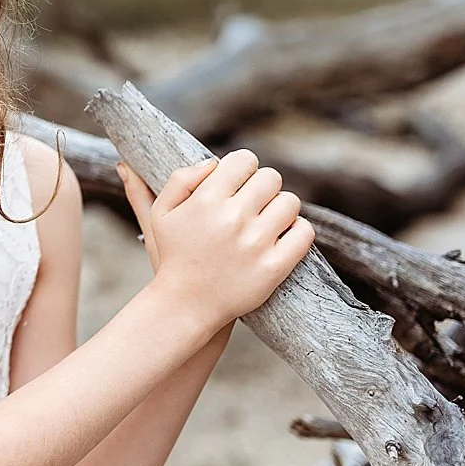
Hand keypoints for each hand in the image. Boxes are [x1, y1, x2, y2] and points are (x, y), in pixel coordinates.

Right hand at [119, 150, 313, 326]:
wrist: (186, 305)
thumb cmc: (175, 256)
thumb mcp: (161, 214)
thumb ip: (180, 179)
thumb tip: (213, 161)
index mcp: (207, 199)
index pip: (245, 159)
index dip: (243, 169)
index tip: (238, 185)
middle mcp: (233, 218)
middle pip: (271, 178)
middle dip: (263, 189)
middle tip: (252, 207)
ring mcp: (256, 243)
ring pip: (290, 202)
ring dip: (280, 210)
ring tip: (264, 225)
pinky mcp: (273, 267)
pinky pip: (303, 232)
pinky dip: (296, 232)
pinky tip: (280, 239)